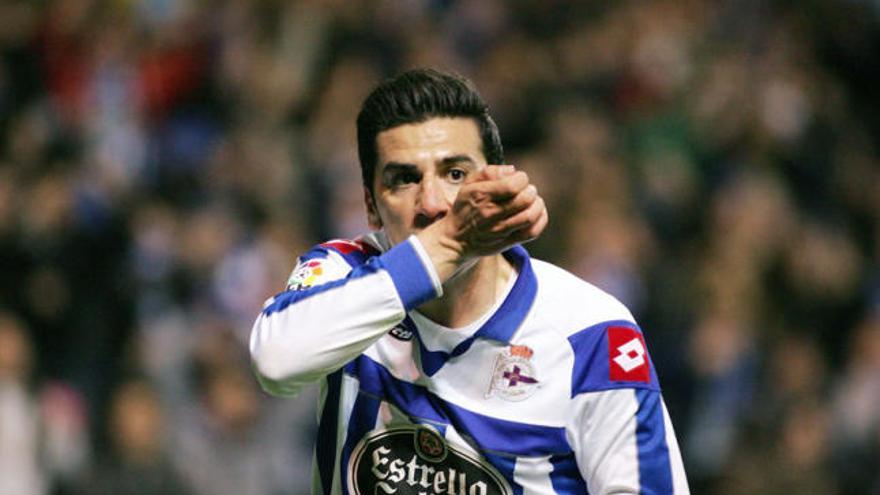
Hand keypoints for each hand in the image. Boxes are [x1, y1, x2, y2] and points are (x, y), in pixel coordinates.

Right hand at [418, 165, 547, 280]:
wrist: (455, 240)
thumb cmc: (464, 209)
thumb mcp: (468, 184)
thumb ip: (489, 172)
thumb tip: (512, 170)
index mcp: (482, 196)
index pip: (513, 185)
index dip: (521, 178)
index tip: (518, 179)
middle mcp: (491, 213)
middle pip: (525, 199)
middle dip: (530, 190)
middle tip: (526, 190)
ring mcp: (500, 230)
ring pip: (530, 216)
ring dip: (537, 204)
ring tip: (532, 201)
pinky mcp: (507, 242)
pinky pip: (532, 232)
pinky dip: (540, 220)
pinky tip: (536, 213)